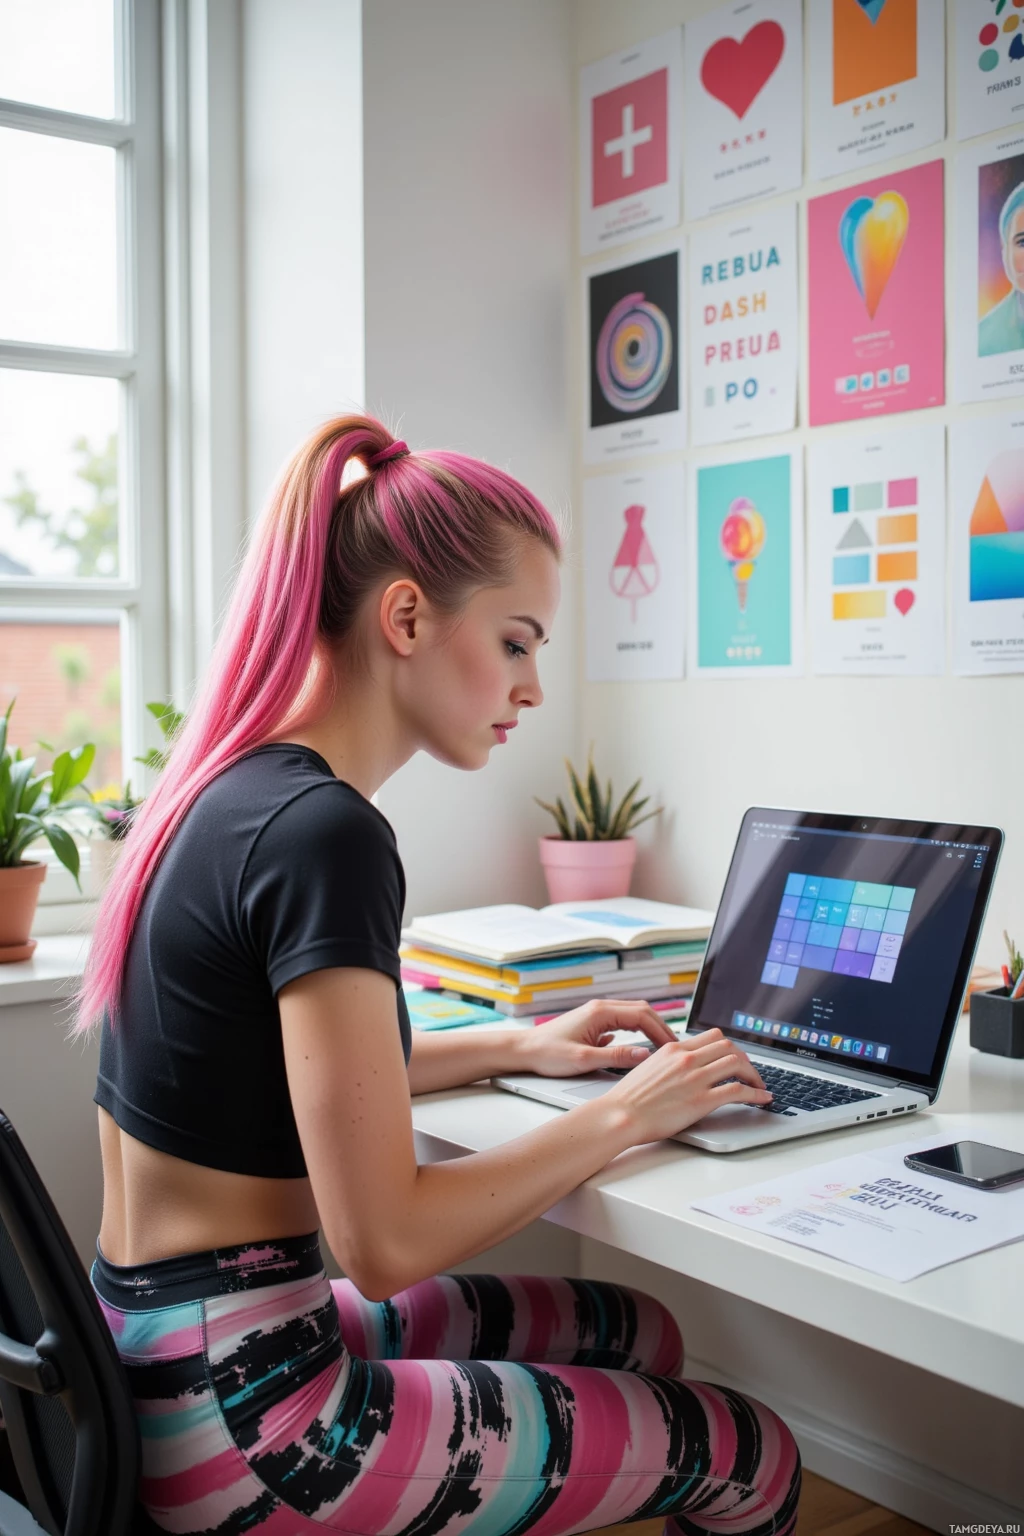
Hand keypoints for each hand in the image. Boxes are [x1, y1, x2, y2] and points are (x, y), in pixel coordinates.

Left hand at [519, 998, 679, 1078]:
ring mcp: (597, 1014)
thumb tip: (644, 1056)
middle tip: (675, 1047)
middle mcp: (601, 1008)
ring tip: (663, 1047)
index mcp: (600, 1012)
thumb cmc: (548, 1053)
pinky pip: (623, 1022)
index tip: (674, 1047)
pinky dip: (637, 1031)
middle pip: (642, 1011)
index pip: (642, 1015)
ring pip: (633, 1015)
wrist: (524, 1050)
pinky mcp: (594, 1023)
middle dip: (660, 1028)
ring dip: (649, 1029)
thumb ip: (615, 1057)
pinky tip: (641, 1046)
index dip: (661, 1031)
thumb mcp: (584, 1059)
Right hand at [602, 1027, 771, 1142]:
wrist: (620, 1115)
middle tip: (750, 1072)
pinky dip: (755, 1093)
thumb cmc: (629, 1098)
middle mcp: (686, 1058)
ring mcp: (695, 1078)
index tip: (736, 1058)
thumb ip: (670, 1062)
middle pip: (729, 1046)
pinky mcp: (701, 1100)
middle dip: (745, 1059)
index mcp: (673, 1048)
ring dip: (754, 1075)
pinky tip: (762, 1099)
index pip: (713, 1037)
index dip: (730, 1047)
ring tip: (759, 1086)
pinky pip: (738, 1090)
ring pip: (737, 1063)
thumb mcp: (649, 1067)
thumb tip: (684, 1066)